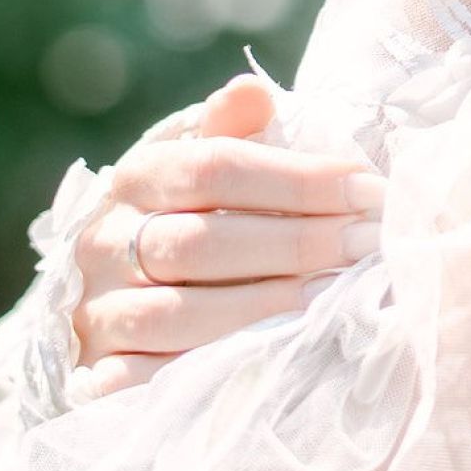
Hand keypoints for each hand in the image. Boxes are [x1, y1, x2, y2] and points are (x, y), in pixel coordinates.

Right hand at [70, 75, 385, 396]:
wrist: (112, 294)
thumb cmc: (188, 215)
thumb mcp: (204, 162)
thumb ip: (231, 129)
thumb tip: (252, 90)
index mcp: (140, 176)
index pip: (217, 167)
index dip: (299, 179)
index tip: (370, 190)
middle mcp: (106, 240)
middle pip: (202, 242)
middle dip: (296, 244)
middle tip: (369, 244)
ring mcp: (100, 309)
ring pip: (177, 314)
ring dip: (262, 307)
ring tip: (331, 298)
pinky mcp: (100, 371)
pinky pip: (146, 381)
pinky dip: (203, 372)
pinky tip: (265, 361)